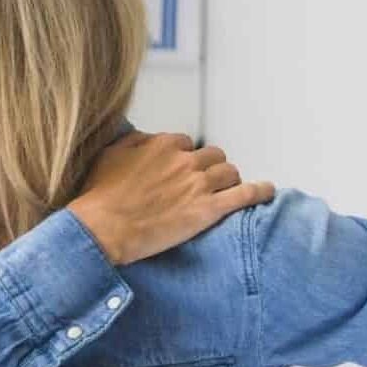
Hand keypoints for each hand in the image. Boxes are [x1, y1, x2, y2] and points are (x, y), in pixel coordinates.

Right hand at [68, 131, 274, 266]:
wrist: (103, 228)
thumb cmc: (99, 197)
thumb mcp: (108, 156)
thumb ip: (133, 142)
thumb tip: (146, 139)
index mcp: (162, 145)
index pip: (185, 144)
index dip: (184, 159)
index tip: (179, 172)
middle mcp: (184, 160)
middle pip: (212, 156)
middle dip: (210, 168)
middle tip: (204, 185)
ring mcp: (199, 184)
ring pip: (229, 172)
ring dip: (229, 180)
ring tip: (226, 192)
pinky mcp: (208, 210)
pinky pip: (245, 194)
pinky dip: (260, 191)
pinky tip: (267, 191)